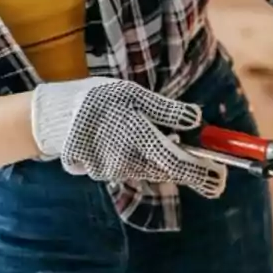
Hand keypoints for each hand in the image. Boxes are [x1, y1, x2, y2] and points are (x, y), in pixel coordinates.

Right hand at [30, 77, 226, 197]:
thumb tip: (197, 119)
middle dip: (190, 170)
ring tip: (164, 140)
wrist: (52, 115)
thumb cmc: (98, 97)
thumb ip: (166, 110)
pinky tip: (131, 142)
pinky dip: (139, 159)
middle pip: (167, 171)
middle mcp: (125, 161)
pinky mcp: (101, 173)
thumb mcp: (133, 94)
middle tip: (211, 172)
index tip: (220, 178)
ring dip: (162, 161)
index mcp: (137, 137)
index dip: (200, 172)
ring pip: (149, 170)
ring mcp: (112, 171)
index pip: (176, 162)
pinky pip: (129, 168)